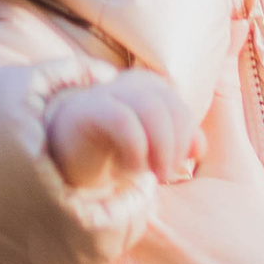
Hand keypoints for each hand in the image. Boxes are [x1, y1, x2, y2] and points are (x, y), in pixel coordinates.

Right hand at [43, 70, 201, 193]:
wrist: (64, 177)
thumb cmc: (113, 165)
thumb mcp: (155, 156)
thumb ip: (180, 147)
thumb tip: (198, 148)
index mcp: (146, 90)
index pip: (178, 104)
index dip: (188, 134)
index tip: (184, 165)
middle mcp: (125, 86)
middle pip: (168, 103)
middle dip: (176, 144)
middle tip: (167, 176)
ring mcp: (102, 95)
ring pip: (151, 107)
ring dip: (161, 148)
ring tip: (154, 176)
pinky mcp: (83, 112)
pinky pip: (122, 119)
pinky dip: (136, 149)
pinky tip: (131, 169)